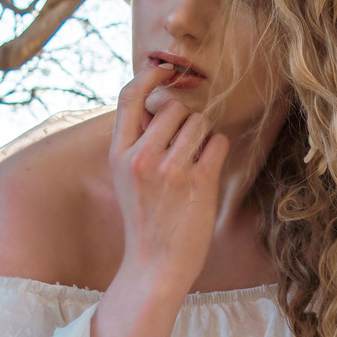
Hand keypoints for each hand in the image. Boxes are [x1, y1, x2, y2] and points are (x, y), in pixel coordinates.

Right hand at [109, 63, 228, 297]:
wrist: (155, 266)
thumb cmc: (146, 220)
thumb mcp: (126, 179)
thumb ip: (137, 142)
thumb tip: (160, 101)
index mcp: (119, 154)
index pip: (129, 97)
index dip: (149, 76)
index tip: (165, 70)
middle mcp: (141, 157)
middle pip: (173, 108)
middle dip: (186, 121)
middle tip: (185, 148)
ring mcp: (170, 169)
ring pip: (199, 122)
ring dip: (203, 137)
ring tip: (194, 163)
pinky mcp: (198, 181)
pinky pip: (218, 141)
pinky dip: (217, 151)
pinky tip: (208, 170)